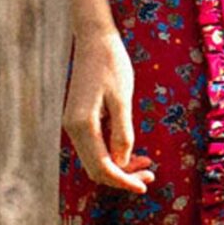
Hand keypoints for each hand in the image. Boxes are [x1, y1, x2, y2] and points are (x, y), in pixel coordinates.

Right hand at [64, 23, 155, 191]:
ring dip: (119, 166)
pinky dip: (113, 153)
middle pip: (96, 168)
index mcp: (82, 125)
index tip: (145, 185)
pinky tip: (132, 151)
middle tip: (150, 173)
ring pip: (95, 159)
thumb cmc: (111, 64)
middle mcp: (73, 128)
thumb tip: (122, 163)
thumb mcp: (122, 99)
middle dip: (123, 176)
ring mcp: (73, 124)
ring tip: (146, 163)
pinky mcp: (79, 119)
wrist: (95, 39)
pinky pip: (95, 146)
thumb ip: (122, 132)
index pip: (102, 167)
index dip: (124, 181)